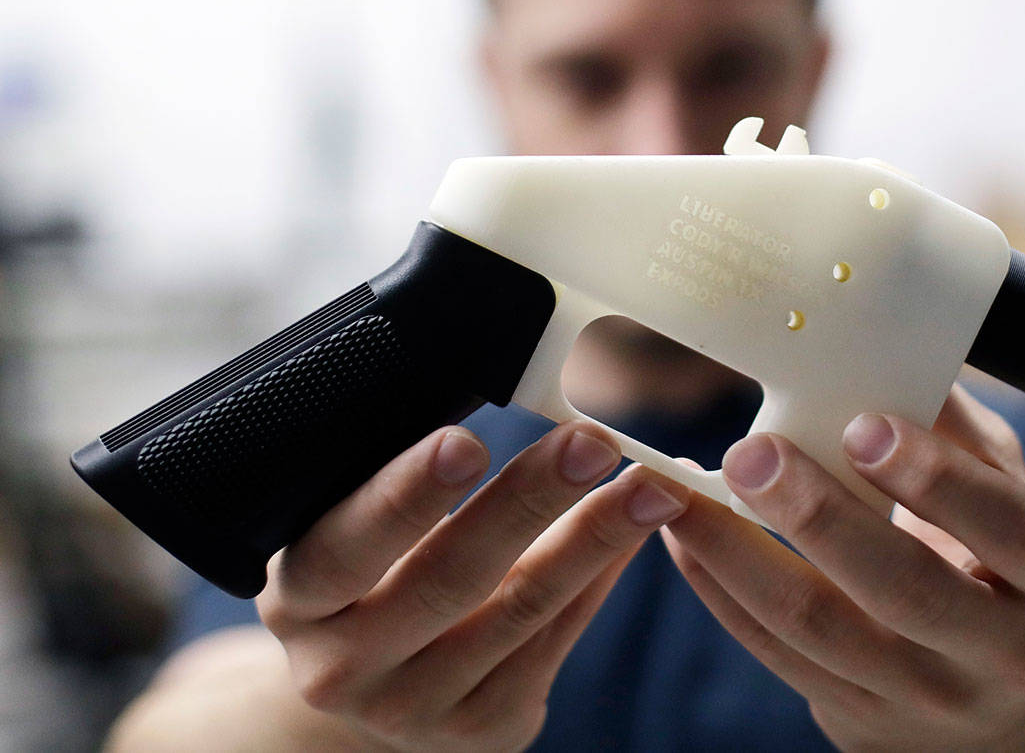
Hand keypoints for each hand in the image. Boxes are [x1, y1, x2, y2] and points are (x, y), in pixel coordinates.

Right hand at [257, 420, 688, 751]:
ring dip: (593, 539)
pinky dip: (597, 579)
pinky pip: (553, 643)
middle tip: (590, 441)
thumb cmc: (369, 573)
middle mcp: (343, 668)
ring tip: (647, 484)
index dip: (405, 496)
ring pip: (518, 613)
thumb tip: (512, 384)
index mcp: (299, 601)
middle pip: (447, 579)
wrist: (376, 679)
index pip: (345, 547)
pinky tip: (631, 532)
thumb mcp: (353, 531)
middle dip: (527, 502)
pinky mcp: (480, 730)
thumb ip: (407, 482)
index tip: (465, 441)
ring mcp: (414, 709)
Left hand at [660, 385, 1024, 749]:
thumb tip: (888, 351)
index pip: (1009, 527)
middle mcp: (1004, 651)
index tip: (863, 425)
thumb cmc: (994, 560)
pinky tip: (684, 535)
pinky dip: (720, 589)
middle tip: (751, 453)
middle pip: (904, 590)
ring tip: (682, 492)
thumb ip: (957, 432)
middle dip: (817, 516)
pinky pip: (774, 652)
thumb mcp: (1005, 493)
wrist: (994, 700)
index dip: (937, 477)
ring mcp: (927, 695)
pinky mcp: (858, 713)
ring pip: (819, 629)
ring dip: (738, 554)